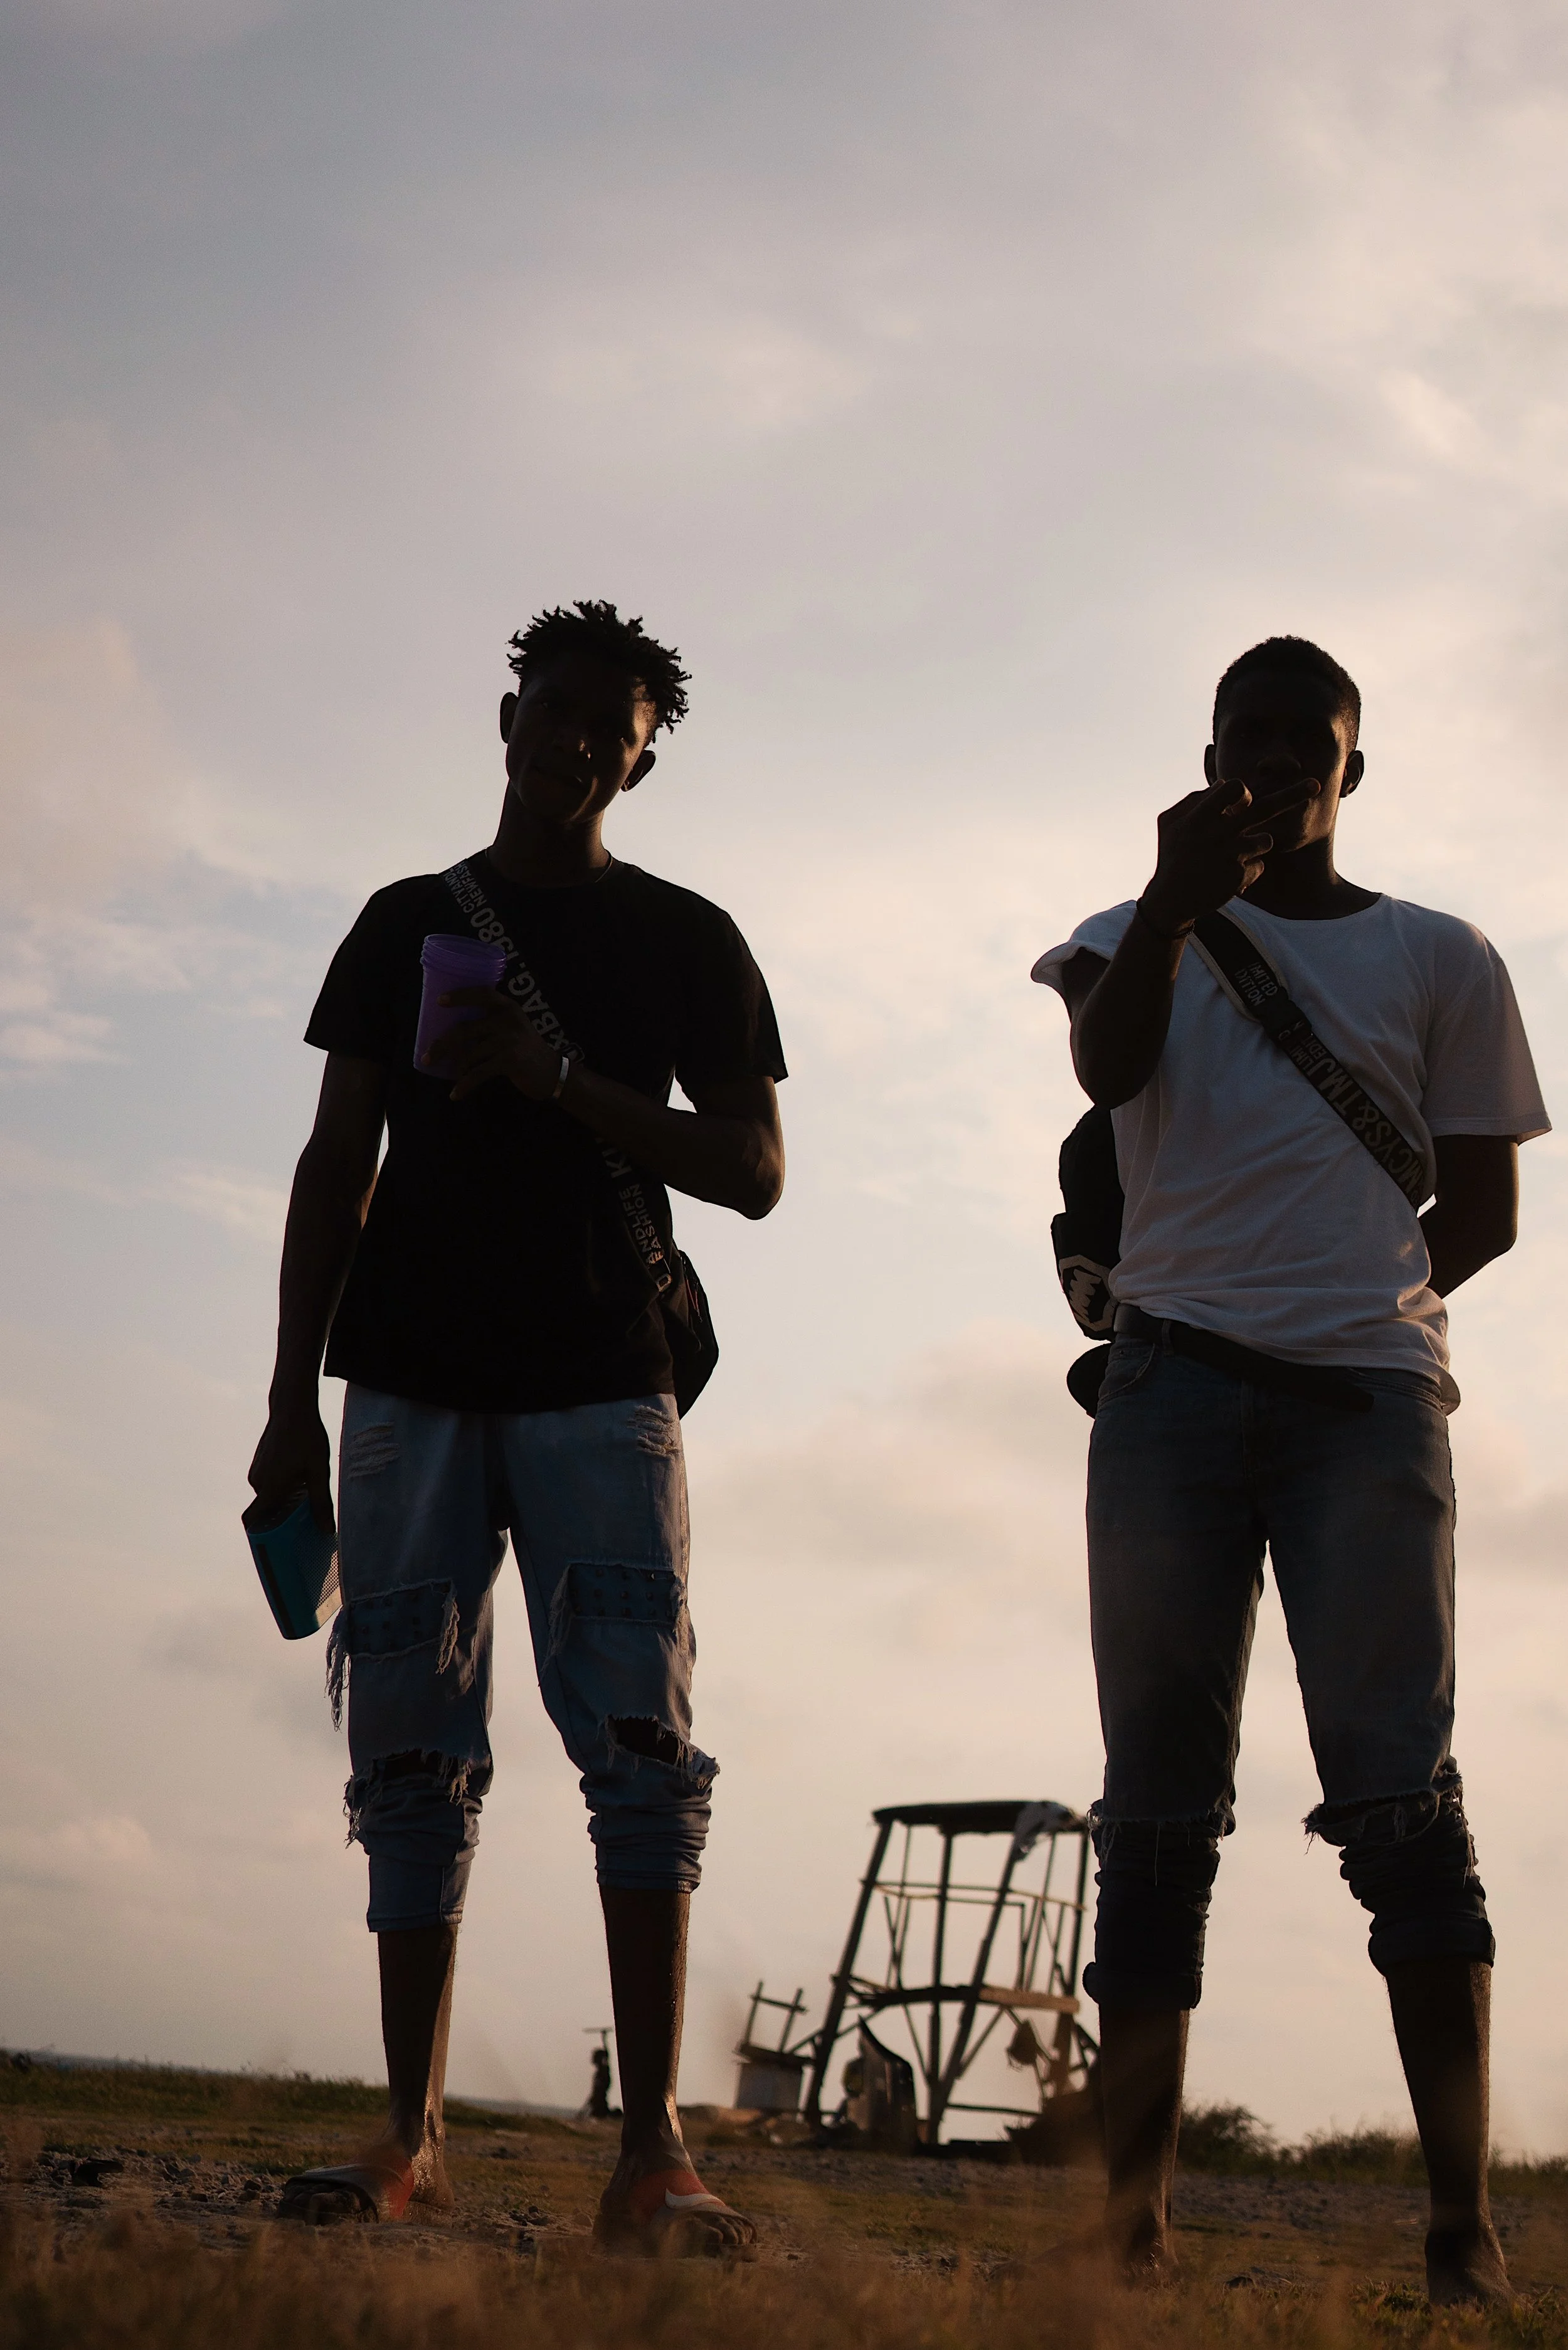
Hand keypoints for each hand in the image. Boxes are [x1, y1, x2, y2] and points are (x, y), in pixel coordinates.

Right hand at [248, 1396, 333, 1534]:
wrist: (292, 1407)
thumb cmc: (307, 1437)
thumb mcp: (319, 1471)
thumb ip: (321, 1503)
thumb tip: (327, 1531)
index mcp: (269, 1488)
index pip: (252, 1521)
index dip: (260, 1536)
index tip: (275, 1545)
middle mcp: (258, 1482)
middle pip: (266, 1510)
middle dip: (282, 1518)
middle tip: (304, 1522)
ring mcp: (256, 1471)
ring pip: (269, 1495)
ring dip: (284, 1499)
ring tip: (306, 1496)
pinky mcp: (260, 1462)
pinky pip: (268, 1482)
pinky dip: (281, 1486)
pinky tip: (300, 1478)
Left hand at [424, 988, 563, 1102]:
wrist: (552, 1073)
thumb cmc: (525, 1050)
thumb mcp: (512, 1028)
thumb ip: (490, 1024)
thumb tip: (451, 1033)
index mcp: (508, 1008)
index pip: (482, 994)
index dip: (461, 996)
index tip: (440, 1001)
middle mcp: (509, 1020)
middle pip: (465, 1030)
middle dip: (442, 1045)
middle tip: (428, 1057)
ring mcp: (510, 1040)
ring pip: (469, 1054)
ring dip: (455, 1069)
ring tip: (450, 1077)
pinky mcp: (510, 1061)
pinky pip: (478, 1073)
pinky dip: (464, 1085)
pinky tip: (456, 1094)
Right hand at [1142, 773, 1320, 930]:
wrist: (1170, 901)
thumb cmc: (1171, 855)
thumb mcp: (1169, 821)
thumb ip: (1194, 798)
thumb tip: (1223, 785)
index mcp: (1199, 816)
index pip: (1235, 787)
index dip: (1242, 792)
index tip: (1245, 800)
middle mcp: (1217, 833)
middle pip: (1264, 806)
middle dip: (1293, 794)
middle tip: (1317, 785)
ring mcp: (1230, 856)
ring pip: (1265, 840)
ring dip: (1255, 845)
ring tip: (1229, 859)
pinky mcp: (1239, 877)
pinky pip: (1260, 865)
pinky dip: (1248, 870)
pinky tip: (1228, 878)